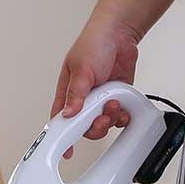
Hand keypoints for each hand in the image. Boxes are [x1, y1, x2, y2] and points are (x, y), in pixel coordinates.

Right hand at [51, 12, 140, 156]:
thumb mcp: (80, 68)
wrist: (119, 32)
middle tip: (102, 117)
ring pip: (102, 124)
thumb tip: (68, 113)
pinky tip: (123, 109)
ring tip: (114, 105)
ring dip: (110, 119)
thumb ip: (76, 93)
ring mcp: (99, 100)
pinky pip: (118, 116)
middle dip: (95, 127)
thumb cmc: (93, 43)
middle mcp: (82, 100)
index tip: (66, 151)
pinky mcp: (115, 97)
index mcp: (67, 95)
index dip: (62, 138)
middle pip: (84, 128)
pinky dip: (122, 116)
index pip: (60, 122)